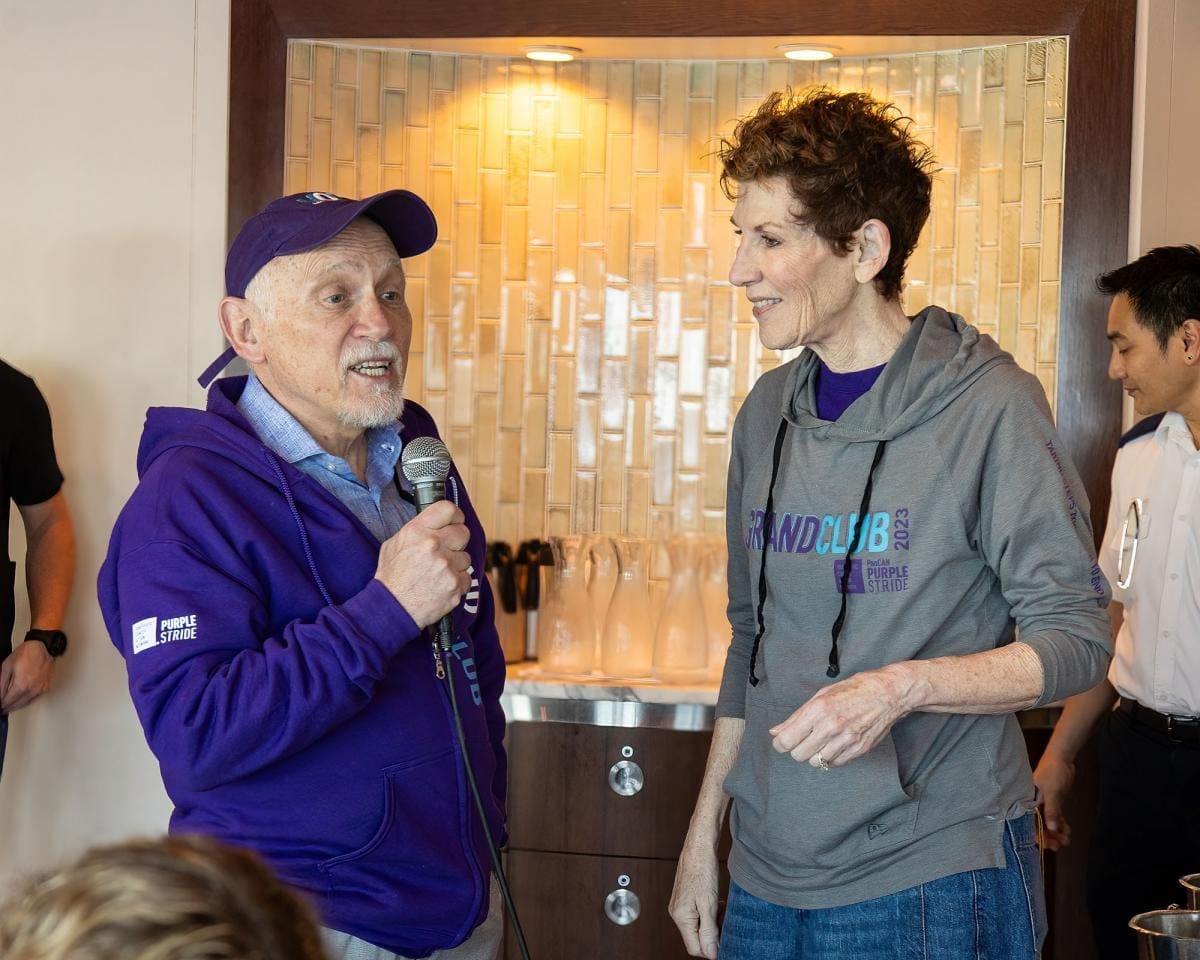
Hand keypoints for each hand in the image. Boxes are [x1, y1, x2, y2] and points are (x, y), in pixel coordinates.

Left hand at [0, 640, 55, 712]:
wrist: (44, 648)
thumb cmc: (27, 654)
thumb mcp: (6, 667)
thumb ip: (1, 684)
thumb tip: (0, 695)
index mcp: (21, 686)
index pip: (6, 702)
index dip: (0, 704)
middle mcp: (32, 690)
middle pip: (15, 706)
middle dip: (6, 707)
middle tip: (2, 706)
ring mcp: (40, 690)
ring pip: (24, 705)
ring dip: (15, 706)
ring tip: (8, 704)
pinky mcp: (46, 688)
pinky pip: (33, 700)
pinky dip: (25, 701)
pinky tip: (20, 699)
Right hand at [375, 501, 471, 627]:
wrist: (392, 609)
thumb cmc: (392, 578)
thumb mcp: (394, 545)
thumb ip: (416, 530)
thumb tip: (435, 522)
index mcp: (417, 531)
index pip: (448, 509)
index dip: (455, 516)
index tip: (455, 521)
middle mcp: (433, 545)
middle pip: (463, 532)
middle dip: (457, 541)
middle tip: (446, 550)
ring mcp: (446, 565)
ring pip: (466, 557)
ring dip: (455, 564)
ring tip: (438, 573)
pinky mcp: (455, 584)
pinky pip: (466, 578)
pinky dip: (457, 582)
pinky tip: (442, 585)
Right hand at [669, 838, 720, 958]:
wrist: (698, 846)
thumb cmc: (702, 869)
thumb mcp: (709, 904)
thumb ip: (709, 931)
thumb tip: (711, 953)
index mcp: (681, 917)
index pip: (694, 948)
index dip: (711, 949)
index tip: (725, 942)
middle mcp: (677, 913)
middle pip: (695, 938)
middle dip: (712, 936)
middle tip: (726, 925)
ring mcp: (679, 905)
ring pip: (697, 927)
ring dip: (712, 925)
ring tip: (723, 913)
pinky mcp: (684, 898)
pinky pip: (696, 916)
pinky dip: (708, 916)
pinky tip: (718, 906)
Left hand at [769, 663, 915, 767]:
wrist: (887, 694)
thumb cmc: (853, 690)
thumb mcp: (821, 695)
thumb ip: (796, 717)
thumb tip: (775, 731)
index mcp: (818, 710)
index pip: (787, 739)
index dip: (780, 744)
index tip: (781, 742)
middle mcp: (831, 727)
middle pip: (799, 755)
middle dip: (797, 749)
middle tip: (803, 740)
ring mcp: (846, 741)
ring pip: (816, 762)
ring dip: (814, 754)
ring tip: (821, 740)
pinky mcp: (858, 750)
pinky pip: (834, 764)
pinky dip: (830, 757)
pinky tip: (834, 744)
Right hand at [1033, 750, 1074, 849]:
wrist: (1061, 758)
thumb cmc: (1052, 773)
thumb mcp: (1052, 792)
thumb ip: (1051, 811)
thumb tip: (1051, 829)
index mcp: (1027, 801)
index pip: (1028, 822)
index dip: (1037, 834)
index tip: (1047, 845)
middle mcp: (1033, 804)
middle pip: (1038, 824)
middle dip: (1049, 836)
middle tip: (1060, 845)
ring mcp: (1043, 803)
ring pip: (1048, 822)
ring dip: (1057, 832)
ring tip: (1066, 839)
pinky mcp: (1052, 801)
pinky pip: (1055, 816)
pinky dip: (1061, 824)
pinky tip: (1067, 831)